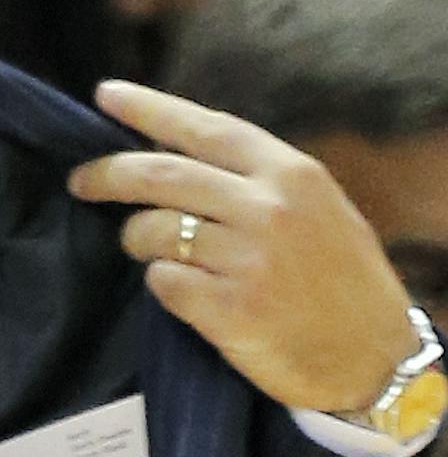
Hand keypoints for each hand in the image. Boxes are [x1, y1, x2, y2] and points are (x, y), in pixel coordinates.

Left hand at [68, 80, 418, 412]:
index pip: (204, 128)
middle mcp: (268, 208)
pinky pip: (162, 281)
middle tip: (80, 181)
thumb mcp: (318, 210)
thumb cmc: (343, 283)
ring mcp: (248, 259)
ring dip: (137, 239)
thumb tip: (177, 153)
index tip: (106, 95)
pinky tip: (186, 292)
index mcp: (292, 175)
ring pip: (152, 230)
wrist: (376, 360)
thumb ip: (256, 181)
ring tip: (150, 251)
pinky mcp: (228, 309)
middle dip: (107, 174)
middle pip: (159, 175)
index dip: (149, 109)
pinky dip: (161, 283)